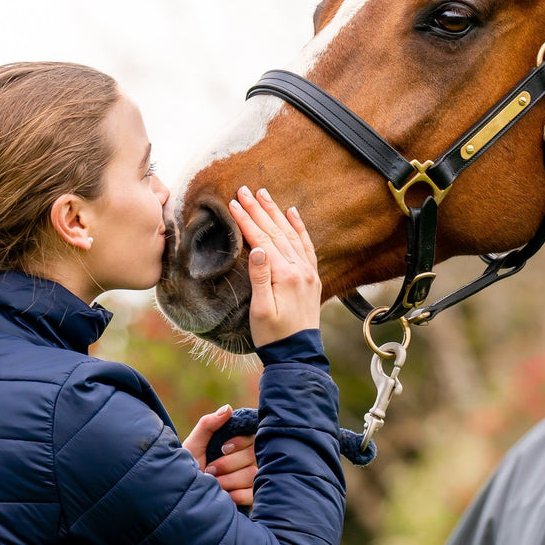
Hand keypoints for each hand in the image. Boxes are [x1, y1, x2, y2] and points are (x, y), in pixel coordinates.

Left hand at [181, 405, 257, 507]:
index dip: (239, 442)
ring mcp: (252, 480)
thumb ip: (208, 425)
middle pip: (253, 455)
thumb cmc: (186, 470)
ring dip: (228, 480)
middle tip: (210, 469)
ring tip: (213, 483)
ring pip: (252, 474)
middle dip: (228, 464)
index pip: (252, 436)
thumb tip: (228, 408)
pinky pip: (252, 493)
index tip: (222, 448)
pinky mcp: (252, 498)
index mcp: (237, 445)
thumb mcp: (193, 446)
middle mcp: (248, 461)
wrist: (179, 500)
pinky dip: (235, 495)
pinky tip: (224, 496)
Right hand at [228, 186, 321, 346]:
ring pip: (291, 234)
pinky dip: (300, 227)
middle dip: (259, 209)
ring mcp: (308, 272)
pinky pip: (306, 245)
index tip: (233, 203)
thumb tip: (257, 248)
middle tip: (244, 190)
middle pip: (276, 232)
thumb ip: (260, 278)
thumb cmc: (273, 336)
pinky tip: (293, 213)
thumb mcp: (261, 311)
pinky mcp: (312, 277)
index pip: (262, 240)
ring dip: (277, 213)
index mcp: (285, 276)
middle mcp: (300, 270)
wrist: (297, 354)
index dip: (246, 221)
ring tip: (264, 194)